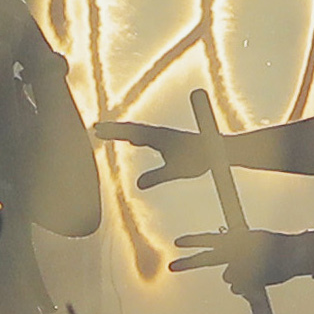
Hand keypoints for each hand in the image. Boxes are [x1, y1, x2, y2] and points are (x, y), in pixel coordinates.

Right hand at [93, 119, 210, 189]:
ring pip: (138, 131)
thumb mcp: (176, 171)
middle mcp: (159, 133)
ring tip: (106, 131)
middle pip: (131, 129)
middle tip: (95, 128)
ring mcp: (164, 135)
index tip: (98, 131)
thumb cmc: (199, 159)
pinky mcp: (169, 139)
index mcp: (158, 136)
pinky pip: (146, 135)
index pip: (130, 133)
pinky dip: (134, 135)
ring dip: (122, 131)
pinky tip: (133, 140)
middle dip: (113, 130)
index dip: (113, 133)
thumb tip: (138, 185)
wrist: (218, 150)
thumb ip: (157, 177)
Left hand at [168, 227, 299, 292]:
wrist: (296, 253)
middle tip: (173, 267)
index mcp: (235, 239)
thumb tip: (230, 282)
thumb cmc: (277, 250)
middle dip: (189, 263)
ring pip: (228, 278)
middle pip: (206, 259)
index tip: (177, 243)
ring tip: (257, 270)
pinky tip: (260, 278)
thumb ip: (238, 261)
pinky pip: (238, 288)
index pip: (209, 239)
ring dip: (238, 278)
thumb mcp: (255, 248)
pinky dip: (246, 288)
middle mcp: (234, 250)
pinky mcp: (247, 276)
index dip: (193, 241)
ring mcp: (240, 264)